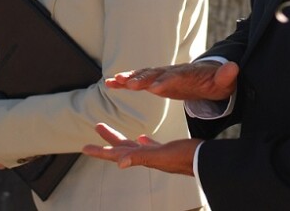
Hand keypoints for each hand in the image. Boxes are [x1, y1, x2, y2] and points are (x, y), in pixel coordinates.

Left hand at [82, 123, 199, 175]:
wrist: (205, 160)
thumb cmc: (186, 158)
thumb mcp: (162, 156)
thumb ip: (142, 157)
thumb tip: (119, 163)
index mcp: (143, 157)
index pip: (116, 154)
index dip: (100, 151)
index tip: (85, 147)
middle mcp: (147, 157)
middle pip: (122, 147)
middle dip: (109, 138)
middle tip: (97, 126)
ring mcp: (157, 155)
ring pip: (134, 146)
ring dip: (122, 139)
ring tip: (113, 132)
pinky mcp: (167, 151)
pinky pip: (150, 147)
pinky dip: (143, 142)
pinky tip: (142, 137)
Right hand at [105, 60, 238, 100]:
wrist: (211, 77)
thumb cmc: (218, 82)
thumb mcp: (225, 82)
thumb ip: (227, 76)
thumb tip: (233, 68)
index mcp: (189, 74)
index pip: (176, 77)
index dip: (166, 81)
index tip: (155, 88)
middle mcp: (174, 72)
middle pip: (157, 74)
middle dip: (143, 79)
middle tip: (129, 84)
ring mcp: (164, 75)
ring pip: (145, 75)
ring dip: (130, 77)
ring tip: (114, 81)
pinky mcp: (157, 80)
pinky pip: (140, 79)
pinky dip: (125, 80)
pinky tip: (110, 82)